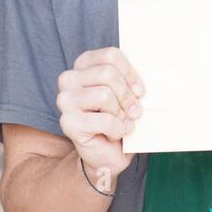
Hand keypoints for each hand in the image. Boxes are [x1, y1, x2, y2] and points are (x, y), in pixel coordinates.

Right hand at [56, 47, 144, 177]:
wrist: (108, 155)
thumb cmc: (119, 120)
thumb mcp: (127, 95)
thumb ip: (131, 81)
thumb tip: (146, 77)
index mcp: (84, 65)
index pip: (111, 55)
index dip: (131, 74)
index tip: (140, 91)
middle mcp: (69, 79)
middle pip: (108, 74)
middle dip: (127, 96)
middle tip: (134, 112)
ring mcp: (65, 100)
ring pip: (104, 95)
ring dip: (121, 114)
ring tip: (122, 123)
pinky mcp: (67, 122)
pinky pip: (104, 120)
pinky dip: (117, 130)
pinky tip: (114, 135)